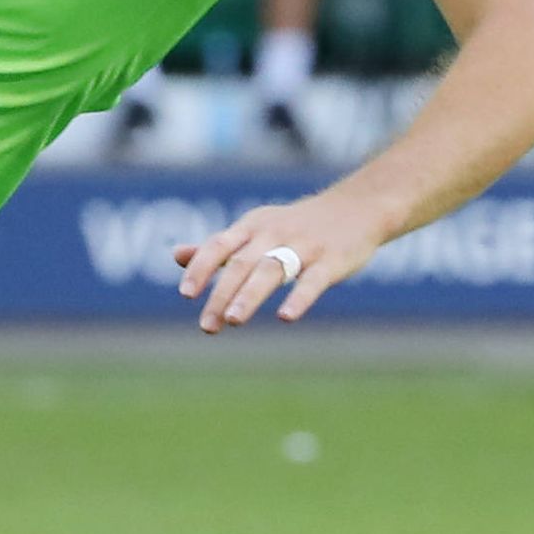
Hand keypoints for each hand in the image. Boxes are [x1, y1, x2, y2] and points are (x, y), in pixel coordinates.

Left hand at [174, 190, 391, 332]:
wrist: (357, 208)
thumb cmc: (296, 224)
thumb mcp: (254, 228)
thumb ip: (218, 246)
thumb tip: (176, 256)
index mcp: (252, 226)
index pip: (219, 245)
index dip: (201, 268)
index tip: (186, 294)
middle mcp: (274, 233)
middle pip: (242, 264)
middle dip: (221, 294)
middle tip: (207, 325)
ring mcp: (304, 246)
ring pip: (272, 270)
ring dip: (250, 295)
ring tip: (233, 320)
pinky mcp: (332, 260)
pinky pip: (314, 280)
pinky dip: (299, 297)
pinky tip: (285, 317)